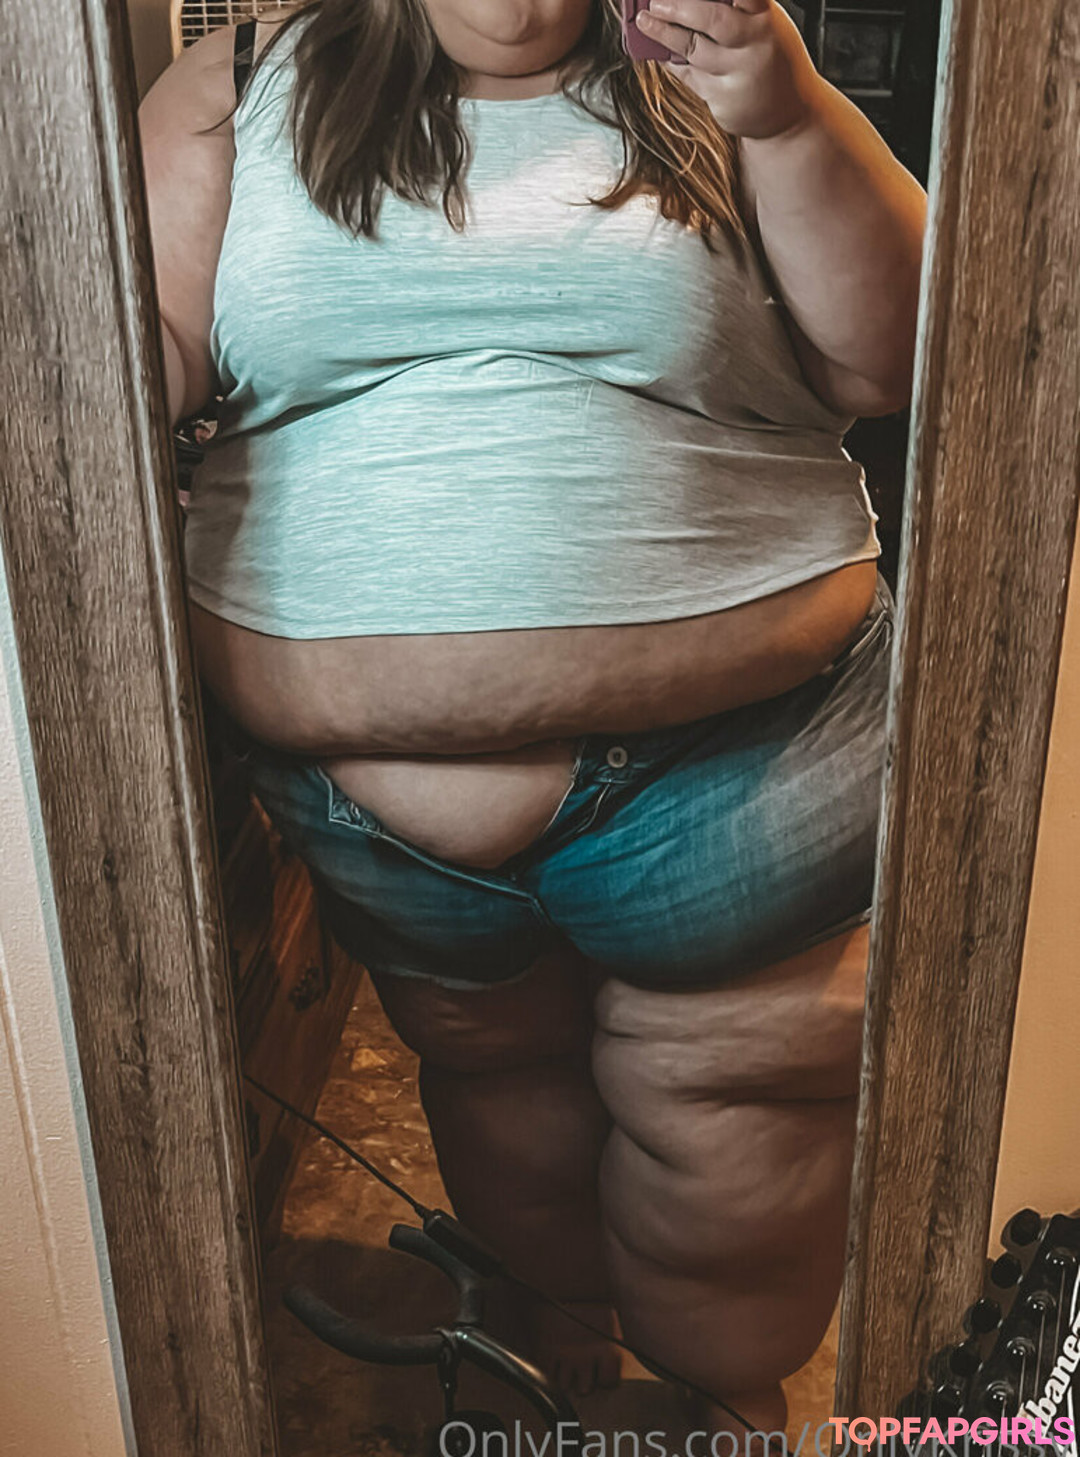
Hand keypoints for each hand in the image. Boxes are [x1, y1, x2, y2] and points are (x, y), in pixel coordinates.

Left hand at [634, 0, 825, 139]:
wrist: (790, 116)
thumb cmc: (771, 59)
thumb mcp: (766, 26)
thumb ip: (738, 10)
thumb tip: (688, 2)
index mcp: (766, 18)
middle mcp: (754, 44)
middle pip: (711, 19)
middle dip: (678, 8)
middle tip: (655, 2)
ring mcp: (738, 74)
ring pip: (692, 49)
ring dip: (663, 34)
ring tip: (645, 22)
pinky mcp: (722, 99)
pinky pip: (688, 75)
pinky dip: (669, 61)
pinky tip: (656, 51)